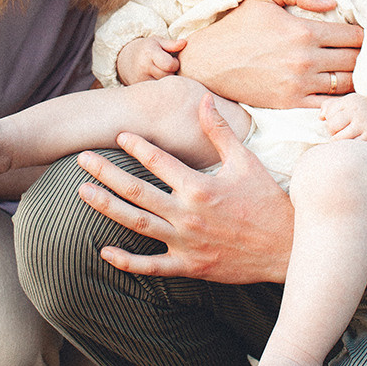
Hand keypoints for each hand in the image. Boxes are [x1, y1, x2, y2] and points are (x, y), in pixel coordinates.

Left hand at [75, 95, 294, 283]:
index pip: (158, 161)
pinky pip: (152, 266)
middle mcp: (187, 214)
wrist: (284, 247)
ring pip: (136, 224)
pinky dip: (127, 261)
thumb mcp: (245, 161)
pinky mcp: (189, 266)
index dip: (136, 146)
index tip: (119, 135)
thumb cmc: (266, 200)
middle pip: (136, 190)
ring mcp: (185, 242)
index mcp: (199, 186)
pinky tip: (104, 251)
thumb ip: (219, 131)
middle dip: (106, 172)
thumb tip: (203, 99)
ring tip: (81, 192)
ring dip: (106, 207)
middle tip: (81, 159)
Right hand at [116, 35, 186, 83]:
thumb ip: (171, 44)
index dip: (175, 63)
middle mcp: (144, 68)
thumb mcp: (157, 42)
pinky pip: (157, 91)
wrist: (124, 60)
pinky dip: (160, 87)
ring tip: (162, 73)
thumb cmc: (146, 49)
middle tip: (167, 68)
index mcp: (149, 53)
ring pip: (163, 85)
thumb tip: (184, 43)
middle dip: (171, 73)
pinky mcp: (140, 89)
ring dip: (166, 81)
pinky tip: (157, 80)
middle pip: (168, 76)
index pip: (169, 65)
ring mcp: (141, 80)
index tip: (172, 61)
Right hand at [176, 0, 362, 108]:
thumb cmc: (238, 27)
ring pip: (347, 84)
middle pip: (355, 61)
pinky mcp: (291, 103)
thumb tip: (332, 2)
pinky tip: (339, 93)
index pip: (354, 36)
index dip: (363, 36)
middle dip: (363, 57)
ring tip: (355, 73)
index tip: (362, 36)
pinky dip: (339, 100)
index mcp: (304, 31)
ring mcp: (300, 84)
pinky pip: (328, 105)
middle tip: (364, 56)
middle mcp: (306, 59)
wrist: (210, 62)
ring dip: (355, 79)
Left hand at [320, 92, 366, 143]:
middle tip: (341, 133)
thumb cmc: (363, 110)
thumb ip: (330, 106)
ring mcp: (364, 125)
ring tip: (347, 138)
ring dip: (340, 141)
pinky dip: (350, 148)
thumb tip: (320, 117)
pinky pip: (352, 147)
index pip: (329, 115)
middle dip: (333, 132)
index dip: (330, 122)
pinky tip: (355, 144)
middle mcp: (357, 111)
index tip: (338, 124)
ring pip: (339, 138)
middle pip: (332, 126)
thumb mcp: (348, 102)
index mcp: (350, 101)